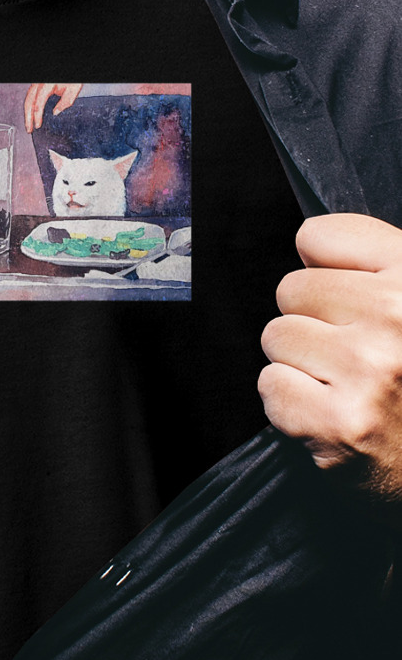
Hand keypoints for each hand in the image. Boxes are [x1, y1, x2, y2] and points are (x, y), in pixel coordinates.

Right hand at [24, 83, 83, 132]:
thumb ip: (65, 101)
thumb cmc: (71, 78)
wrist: (69, 70)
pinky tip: (31, 114)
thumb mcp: (73, 89)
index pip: (38, 103)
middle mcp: (39, 83)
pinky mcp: (38, 84)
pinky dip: (29, 106)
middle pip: (29, 102)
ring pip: (28, 99)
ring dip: (27, 113)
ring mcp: (37, 83)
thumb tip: (56, 113)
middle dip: (28, 117)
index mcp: (47, 84)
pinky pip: (30, 96)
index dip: (37, 116)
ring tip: (29, 124)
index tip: (38, 125)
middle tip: (29, 129)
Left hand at [259, 214, 401, 514]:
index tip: (343, 297)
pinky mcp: (340, 423)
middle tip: (349, 355)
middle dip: (310, 321)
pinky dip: (290, 404)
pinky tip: (330, 413)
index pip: (318, 236)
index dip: (321, 268)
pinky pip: (271, 386)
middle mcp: (399, 318)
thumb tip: (305, 241)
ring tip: (343, 385)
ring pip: (277, 337)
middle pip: (290, 289)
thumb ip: (372, 263)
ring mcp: (370, 371)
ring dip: (299, 363)